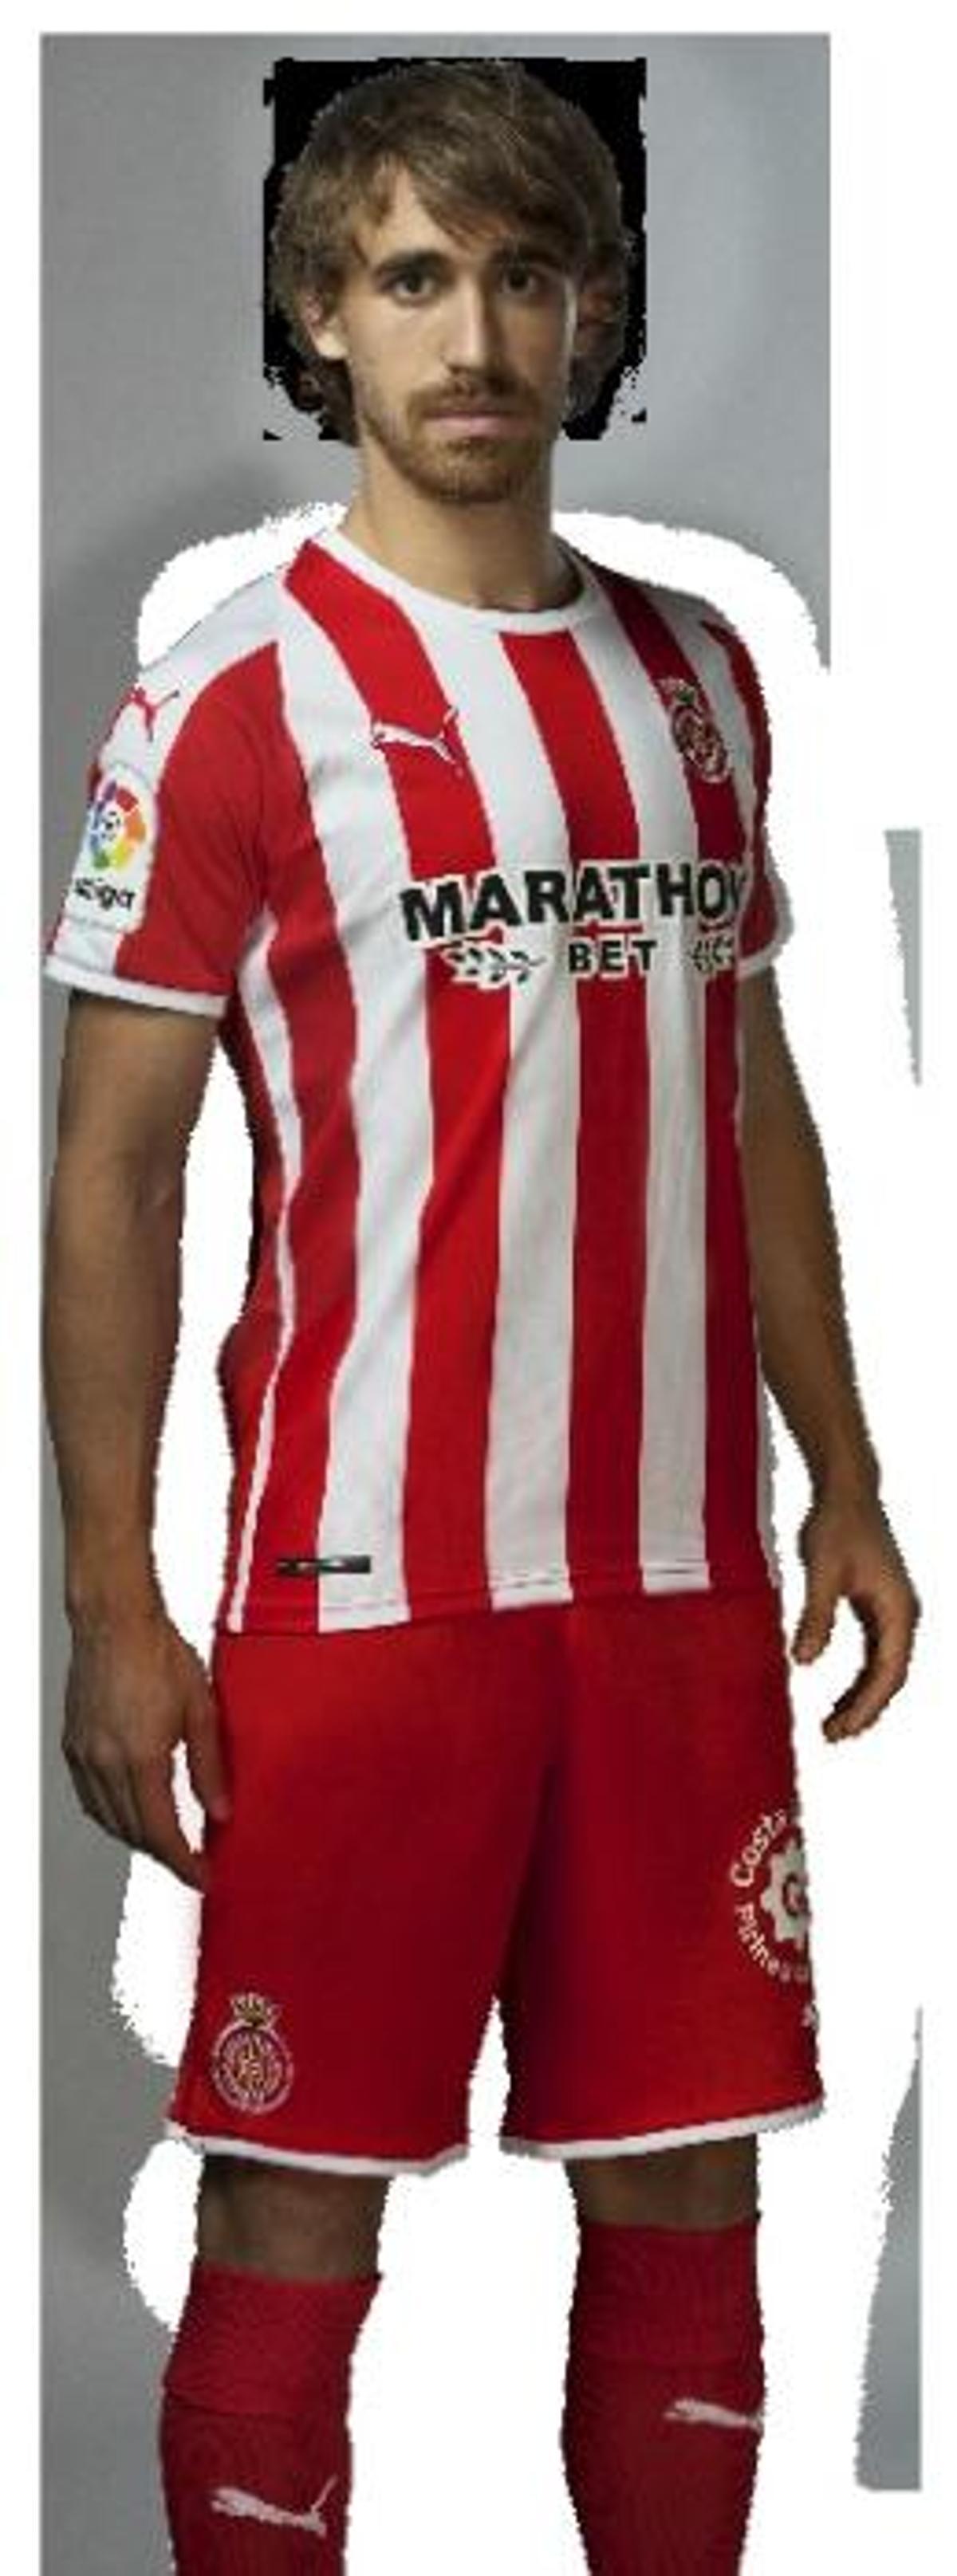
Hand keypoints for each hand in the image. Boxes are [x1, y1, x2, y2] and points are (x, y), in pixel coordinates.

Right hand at [62, 1602, 230, 1888]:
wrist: (114, 1620)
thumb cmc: (157, 1651)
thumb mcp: (201, 1710)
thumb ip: (210, 1767)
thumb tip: (221, 1811)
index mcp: (141, 1757)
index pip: (161, 1832)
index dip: (182, 1863)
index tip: (200, 1876)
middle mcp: (105, 1762)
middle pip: (133, 1833)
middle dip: (163, 1854)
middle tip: (189, 1861)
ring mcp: (84, 1755)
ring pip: (107, 1820)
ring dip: (136, 1838)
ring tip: (165, 1841)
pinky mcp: (73, 1744)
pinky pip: (89, 1798)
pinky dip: (110, 1815)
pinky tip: (128, 1811)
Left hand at [790, 1489, 920, 1740]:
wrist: (847, 1491)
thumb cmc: (835, 1525)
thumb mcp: (821, 1570)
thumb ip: (817, 1616)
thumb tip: (804, 1661)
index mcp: (898, 1609)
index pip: (888, 1672)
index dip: (866, 1706)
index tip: (842, 1730)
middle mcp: (903, 1615)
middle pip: (890, 1678)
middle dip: (864, 1710)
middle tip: (832, 1736)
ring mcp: (893, 1613)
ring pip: (883, 1670)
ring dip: (862, 1700)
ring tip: (834, 1728)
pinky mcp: (878, 1608)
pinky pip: (874, 1656)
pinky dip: (860, 1680)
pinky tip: (840, 1699)